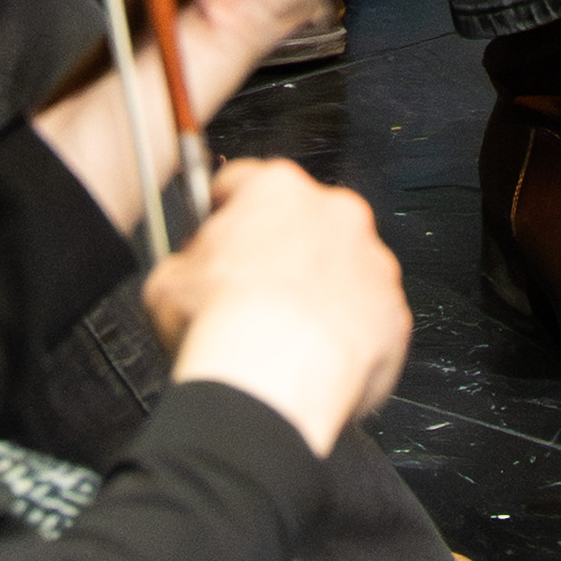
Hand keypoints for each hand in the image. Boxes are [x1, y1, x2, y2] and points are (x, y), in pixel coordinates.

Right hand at [136, 136, 415, 438]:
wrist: (274, 378)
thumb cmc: (223, 324)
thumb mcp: (166, 283)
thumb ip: (184, 264)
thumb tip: (184, 274)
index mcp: (277, 190)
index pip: (247, 182)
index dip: (227, 211)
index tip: (219, 233)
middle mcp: (335, 213)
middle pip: (304, 225)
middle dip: (282, 254)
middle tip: (254, 296)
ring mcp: (372, 262)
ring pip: (344, 271)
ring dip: (321, 294)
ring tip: (288, 339)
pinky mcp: (394, 313)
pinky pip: (369, 320)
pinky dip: (347, 337)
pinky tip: (317, 362)